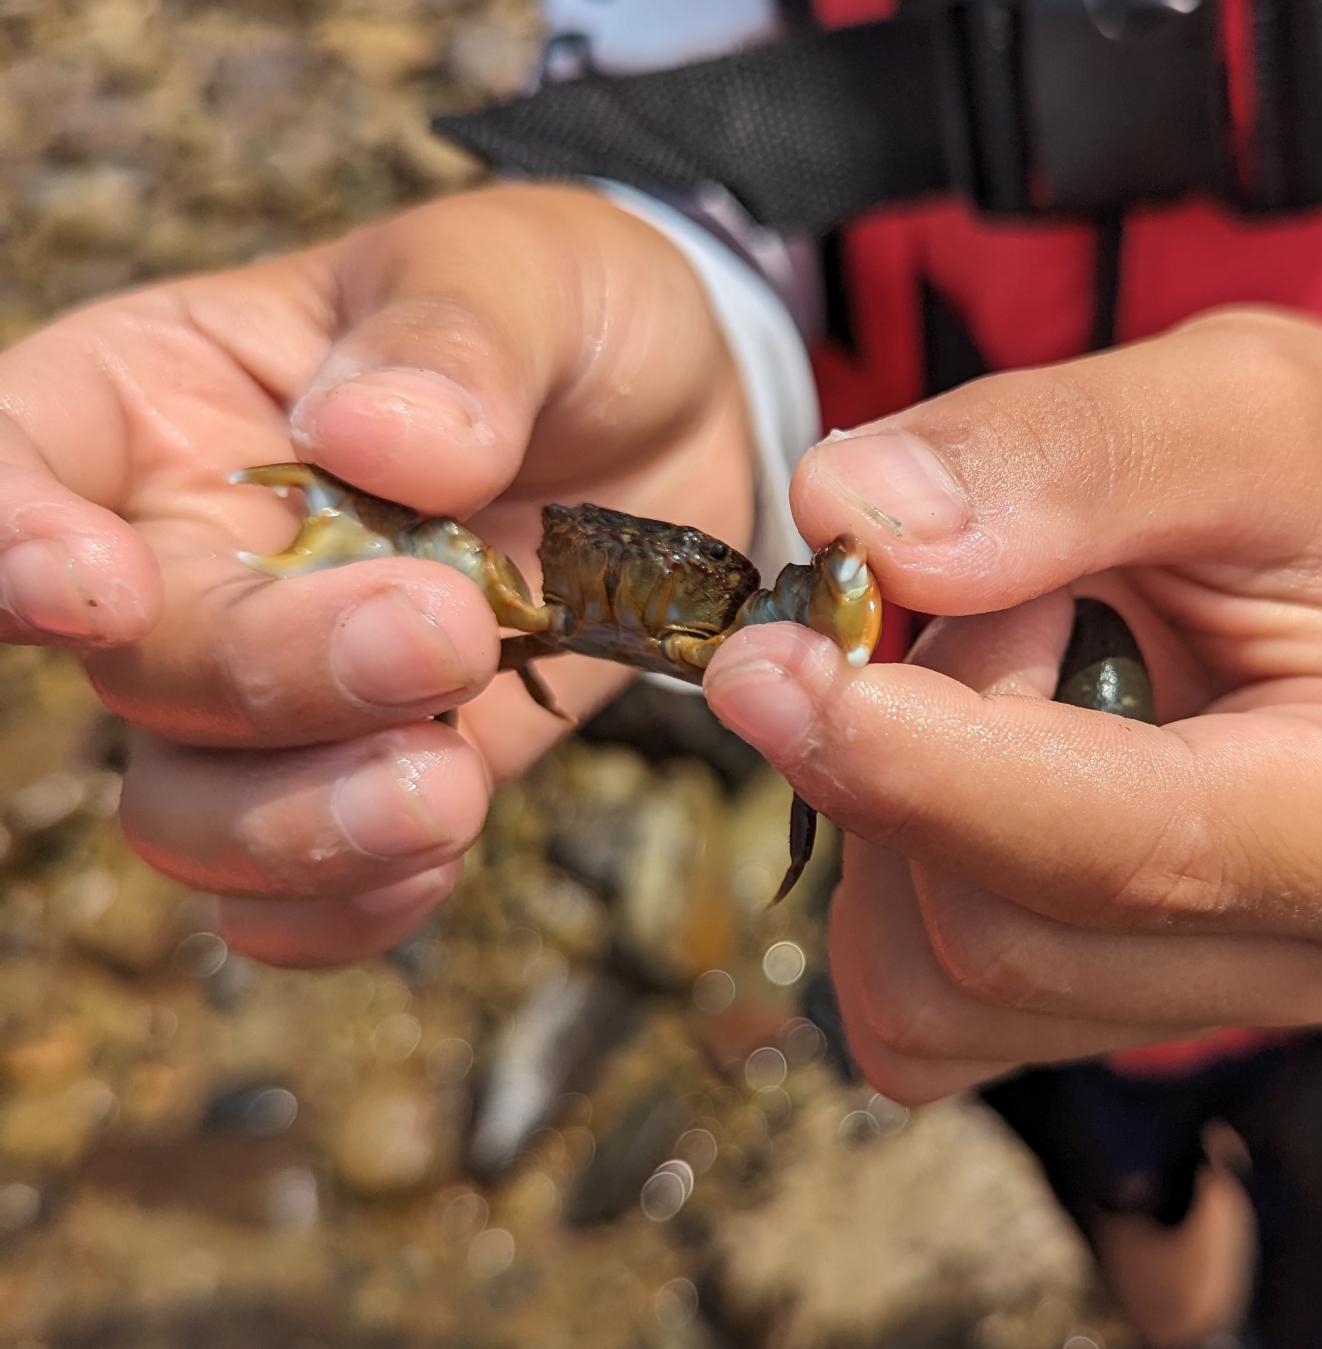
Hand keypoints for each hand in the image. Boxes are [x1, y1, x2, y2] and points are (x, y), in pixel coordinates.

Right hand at [0, 185, 752, 964]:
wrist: (673, 424)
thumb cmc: (559, 317)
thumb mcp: (522, 274)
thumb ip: (451, 339)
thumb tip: (364, 435)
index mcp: (161, 401)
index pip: (10, 461)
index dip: (6, 539)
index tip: (89, 588)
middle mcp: (184, 556)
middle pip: (138, 661)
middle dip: (270, 673)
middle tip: (443, 633)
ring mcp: (278, 684)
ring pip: (191, 806)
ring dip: (305, 825)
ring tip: (451, 788)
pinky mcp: (377, 768)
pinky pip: (300, 891)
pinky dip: (346, 908)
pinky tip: (431, 865)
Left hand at [703, 308, 1321, 1103]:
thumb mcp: (1232, 403)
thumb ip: (1057, 449)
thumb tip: (858, 523)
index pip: (1128, 851)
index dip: (924, 767)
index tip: (771, 664)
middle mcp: (1313, 956)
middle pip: (1001, 936)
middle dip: (919, 748)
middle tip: (986, 591)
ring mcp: (1198, 1009)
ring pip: (933, 988)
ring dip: (895, 809)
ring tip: (1004, 667)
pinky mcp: (1096, 1024)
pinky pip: (914, 1016)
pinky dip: (885, 884)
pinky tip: (957, 768)